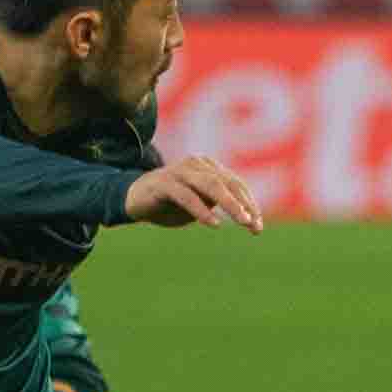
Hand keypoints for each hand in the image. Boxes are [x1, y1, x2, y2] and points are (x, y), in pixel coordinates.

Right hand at [122, 154, 263, 233]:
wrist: (134, 199)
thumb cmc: (171, 203)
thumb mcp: (200, 205)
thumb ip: (220, 205)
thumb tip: (251, 218)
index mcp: (209, 168)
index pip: (235, 185)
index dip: (249, 204)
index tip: (258, 226)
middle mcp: (196, 165)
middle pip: (227, 183)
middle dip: (244, 204)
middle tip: (253, 225)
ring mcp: (179, 171)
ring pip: (211, 185)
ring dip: (229, 204)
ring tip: (243, 221)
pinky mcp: (163, 183)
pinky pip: (187, 196)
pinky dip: (202, 210)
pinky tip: (214, 224)